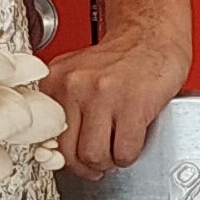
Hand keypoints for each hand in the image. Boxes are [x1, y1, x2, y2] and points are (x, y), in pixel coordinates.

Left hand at [39, 23, 189, 177]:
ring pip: (95, 156)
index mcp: (55, 80)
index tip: (78, 157)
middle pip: (70, 154)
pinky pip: (124, 152)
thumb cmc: (118, 59)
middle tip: (101, 158)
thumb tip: (57, 153)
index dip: (67, 156)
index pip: (47, 139)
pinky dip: (130, 155)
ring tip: (117, 147)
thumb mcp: (78, 74)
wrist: (152, 34)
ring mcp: (103, 95)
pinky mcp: (132, 105)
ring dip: (110, 161)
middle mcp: (75, 85)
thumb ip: (64, 106)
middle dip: (88, 165)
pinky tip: (134, 138)